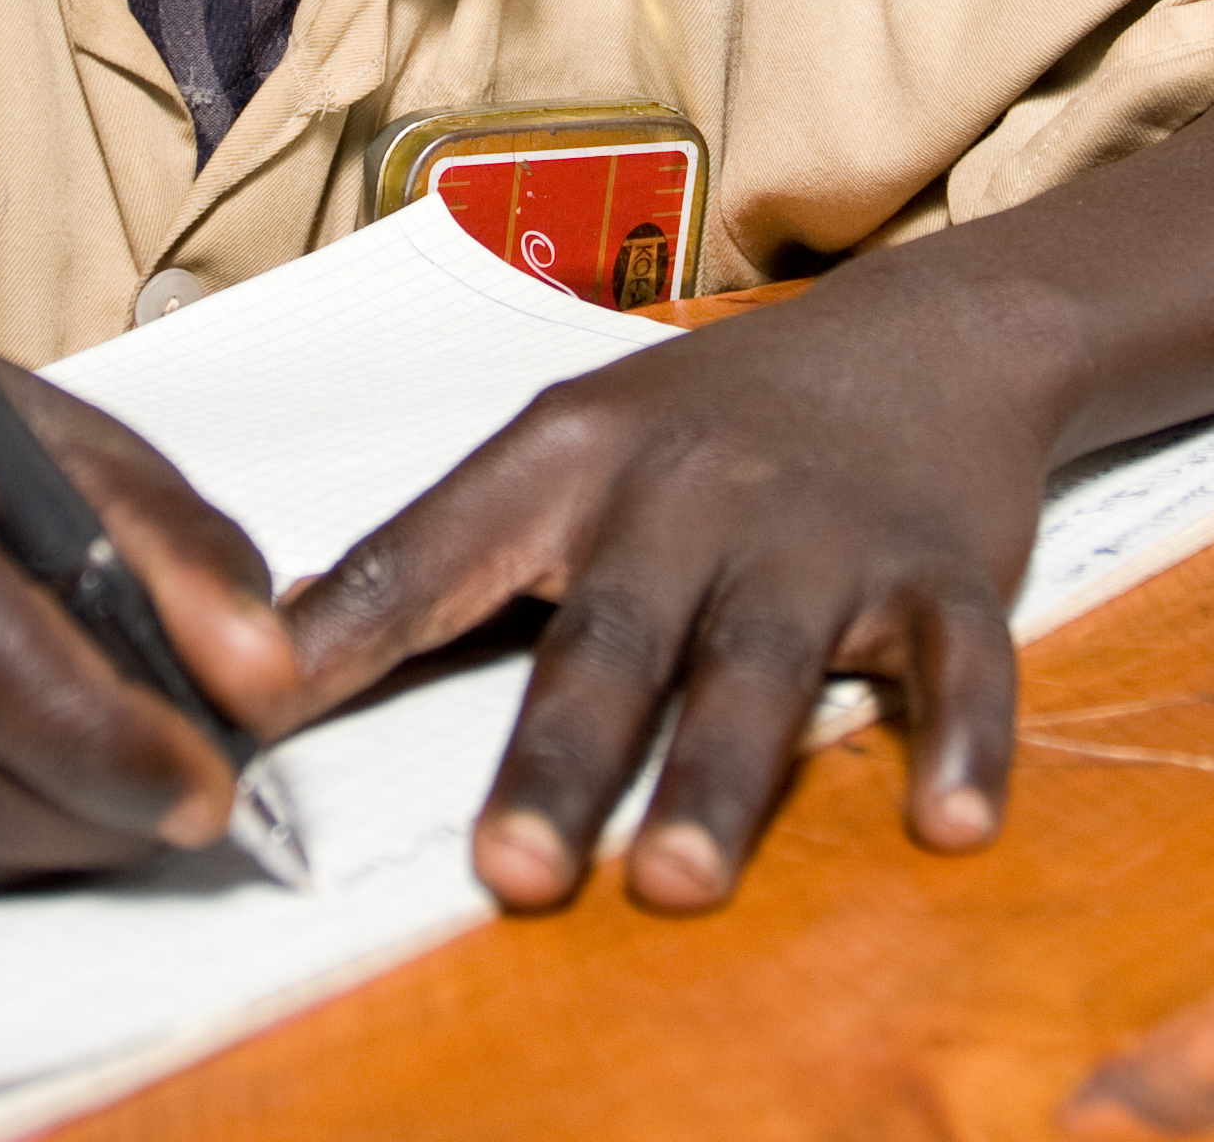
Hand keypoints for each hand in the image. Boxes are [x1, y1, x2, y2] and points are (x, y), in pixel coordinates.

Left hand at [279, 295, 1042, 914]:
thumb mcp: (570, 445)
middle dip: (560, 756)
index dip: (339, 640)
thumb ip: (449, 551)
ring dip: (717, 777)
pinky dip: (960, 742)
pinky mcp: (939, 566)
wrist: (924, 335)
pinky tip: (948, 825)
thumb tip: (282, 638)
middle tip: (510, 867)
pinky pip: (955, 659)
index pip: (433, 556)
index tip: (253, 715)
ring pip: (760, 664)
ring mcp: (815, 532)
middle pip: (612, 636)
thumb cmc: (717, 417)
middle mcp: (688, 491)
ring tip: (676, 878)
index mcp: (569, 460)